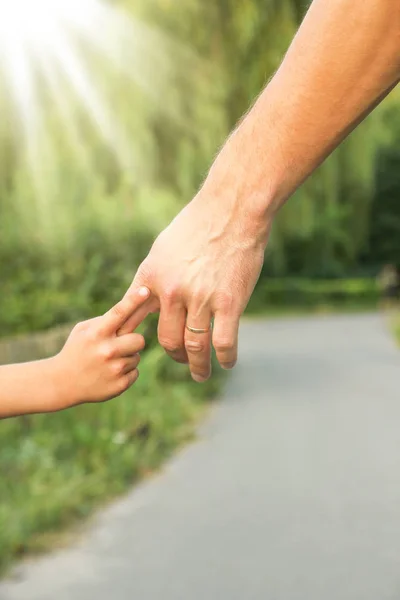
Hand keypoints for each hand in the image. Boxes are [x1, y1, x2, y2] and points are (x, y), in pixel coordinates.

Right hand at [54, 287, 149, 406]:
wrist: (62, 383)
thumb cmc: (76, 350)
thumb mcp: (83, 330)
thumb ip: (105, 321)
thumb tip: (132, 312)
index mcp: (97, 333)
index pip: (119, 312)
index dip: (134, 300)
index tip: (146, 290)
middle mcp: (107, 350)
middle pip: (139, 340)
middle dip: (132, 342)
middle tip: (118, 346)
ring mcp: (114, 369)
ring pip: (136, 357)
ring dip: (126, 358)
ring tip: (107, 362)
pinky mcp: (120, 385)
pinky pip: (135, 372)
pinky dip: (125, 373)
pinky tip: (109, 374)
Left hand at [119, 192, 269, 381]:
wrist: (232, 210)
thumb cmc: (196, 226)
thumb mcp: (161, 249)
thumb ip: (151, 277)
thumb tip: (140, 299)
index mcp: (152, 278)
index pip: (135, 320)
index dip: (135, 341)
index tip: (137, 353)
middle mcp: (173, 292)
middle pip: (167, 339)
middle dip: (174, 356)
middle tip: (181, 361)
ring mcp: (202, 299)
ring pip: (194, 347)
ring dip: (197, 367)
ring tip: (200, 374)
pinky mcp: (229, 303)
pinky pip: (224, 342)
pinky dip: (224, 358)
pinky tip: (226, 363)